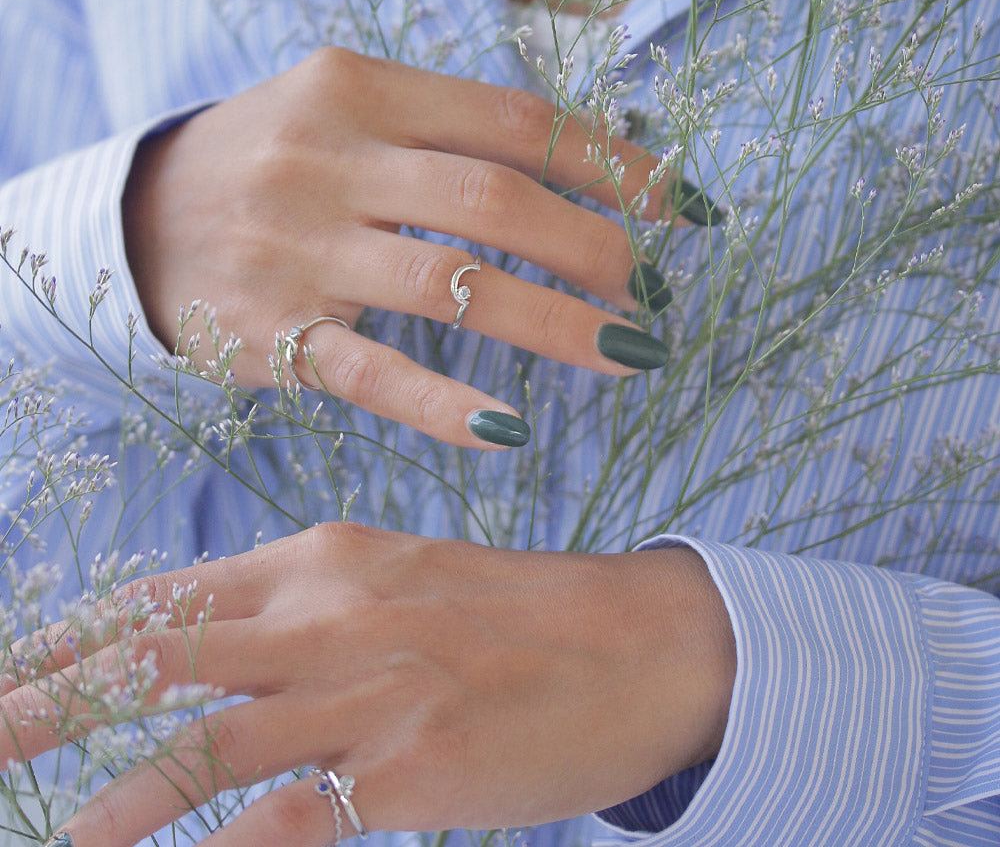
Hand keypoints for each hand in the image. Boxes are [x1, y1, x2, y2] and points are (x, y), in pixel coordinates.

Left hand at [4, 523, 735, 845]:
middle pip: (157, 660)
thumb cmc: (518, 612)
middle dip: (45, 702)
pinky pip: (281, 822)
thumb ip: (310, 610)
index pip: (167, 600)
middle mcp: (329, 613)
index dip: (73, 641)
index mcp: (322, 560)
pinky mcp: (408, 767)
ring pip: (198, 746)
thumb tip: (226, 646)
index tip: (7, 673)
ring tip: (38, 837)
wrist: (636, 637)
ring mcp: (366, 690)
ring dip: (105, 803)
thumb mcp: (400, 580)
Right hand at [123, 48, 701, 447]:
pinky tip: (512, 428)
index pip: (513, 119)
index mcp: (358, 89)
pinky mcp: (274, 334)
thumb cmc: (269, 162)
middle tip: (656, 289)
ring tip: (630, 353)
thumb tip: (587, 163)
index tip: (678, 205)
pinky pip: (375, 373)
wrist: (136, 220)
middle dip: (598, 247)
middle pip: (494, 199)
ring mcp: (297, 249)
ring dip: (557, 324)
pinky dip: (448, 404)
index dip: (610, 162)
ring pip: (451, 286)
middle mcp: (327, 159)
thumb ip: (444, 129)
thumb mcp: (344, 112)